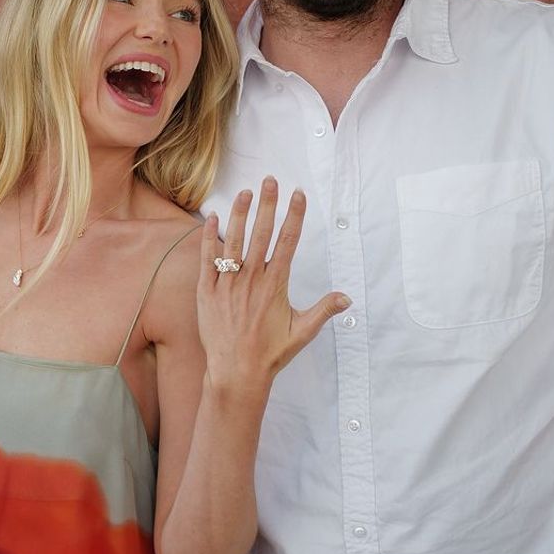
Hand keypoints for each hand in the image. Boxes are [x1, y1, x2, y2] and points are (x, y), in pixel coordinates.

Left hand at [199, 177, 348, 392]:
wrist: (235, 373)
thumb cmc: (269, 354)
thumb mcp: (301, 332)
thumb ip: (323, 311)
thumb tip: (346, 298)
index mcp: (275, 285)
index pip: (287, 242)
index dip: (294, 216)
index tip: (298, 195)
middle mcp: (252, 280)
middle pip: (262, 233)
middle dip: (268, 204)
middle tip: (271, 180)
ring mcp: (227, 284)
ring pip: (234, 241)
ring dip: (240, 214)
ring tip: (246, 192)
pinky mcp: (206, 292)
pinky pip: (207, 259)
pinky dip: (209, 238)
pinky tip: (212, 218)